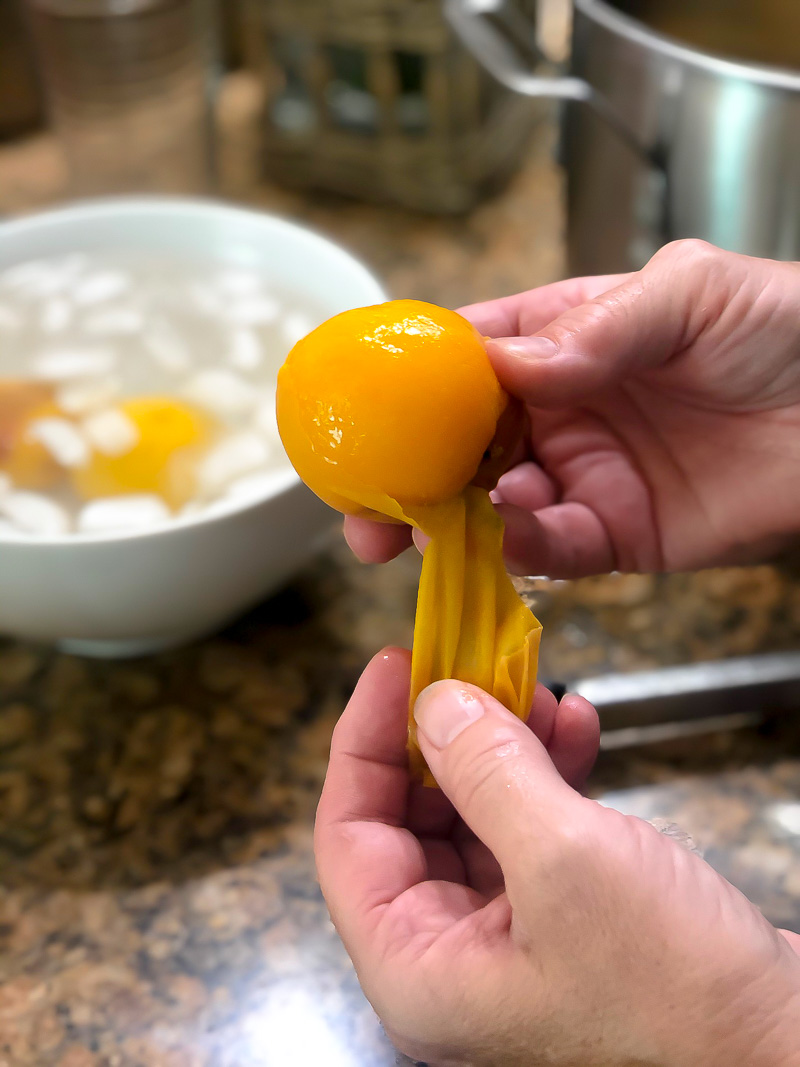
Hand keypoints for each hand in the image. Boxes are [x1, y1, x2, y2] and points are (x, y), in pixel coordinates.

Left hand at [316, 649, 799, 1065]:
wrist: (786, 1051)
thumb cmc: (674, 988)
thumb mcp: (566, 861)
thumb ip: (487, 773)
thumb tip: (433, 701)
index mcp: (416, 966)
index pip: (348, 834)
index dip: (364, 739)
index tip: (396, 665)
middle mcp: (449, 958)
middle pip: (410, 818)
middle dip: (446, 734)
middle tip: (475, 665)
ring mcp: (507, 939)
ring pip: (474, 814)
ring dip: (502, 745)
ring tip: (538, 691)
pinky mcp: (562, 920)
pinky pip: (530, 829)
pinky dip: (548, 773)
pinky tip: (576, 728)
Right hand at [346, 241, 799, 577]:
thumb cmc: (785, 328)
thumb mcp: (691, 292)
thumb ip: (598, 326)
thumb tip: (508, 368)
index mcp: (567, 340)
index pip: (470, 357)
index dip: (410, 381)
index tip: (361, 407)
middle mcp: (563, 410)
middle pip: (461, 442)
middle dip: (407, 471)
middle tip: (361, 500)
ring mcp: (586, 476)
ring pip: (493, 503)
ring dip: (450, 517)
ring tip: (416, 526)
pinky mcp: (617, 536)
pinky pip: (551, 548)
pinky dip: (516, 548)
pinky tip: (495, 538)